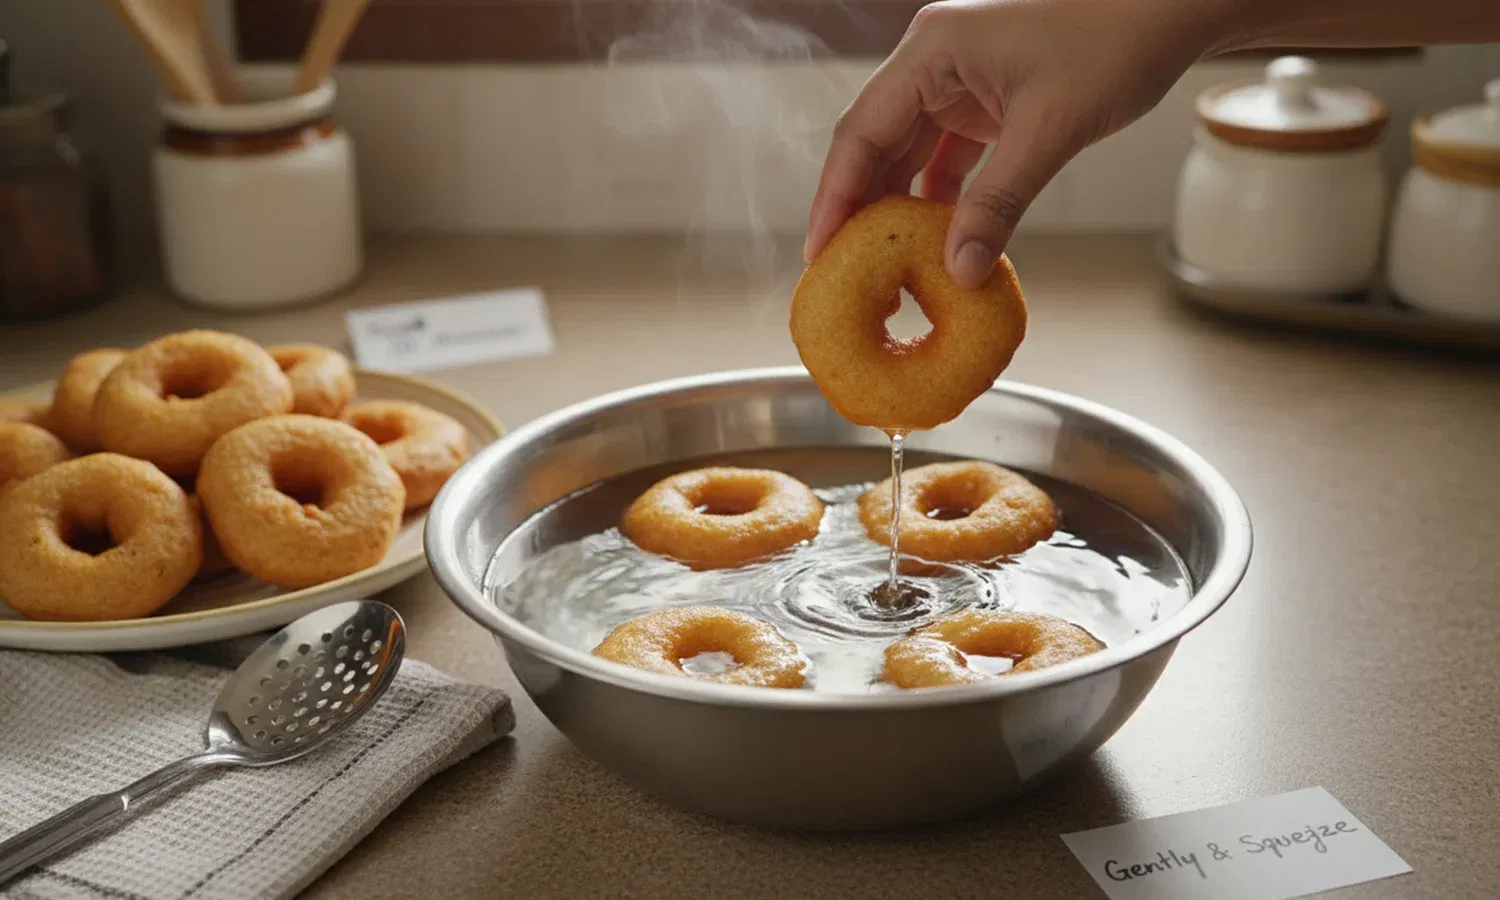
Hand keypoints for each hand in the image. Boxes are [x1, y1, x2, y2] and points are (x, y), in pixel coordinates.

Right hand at [803, 0, 1235, 287]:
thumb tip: (958, 271)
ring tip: (885, 264)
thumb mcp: (1050, 130)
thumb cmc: (1116, 41)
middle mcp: (933, 60)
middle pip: (874, 143)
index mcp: (930, 50)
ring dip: (899, 205)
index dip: (835, 197)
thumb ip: (998, 203)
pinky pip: (944, 154)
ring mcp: (958, 78)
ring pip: (906, 151)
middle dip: (859, 208)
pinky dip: (939, 195)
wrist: (1171, 10)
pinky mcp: (984, 97)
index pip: (860, 131)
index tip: (821, 252)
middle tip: (843, 271)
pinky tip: (938, 236)